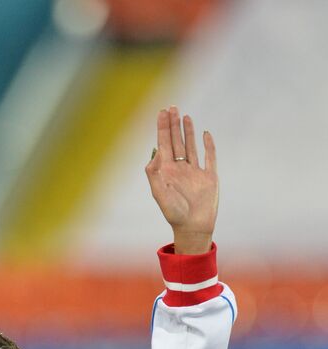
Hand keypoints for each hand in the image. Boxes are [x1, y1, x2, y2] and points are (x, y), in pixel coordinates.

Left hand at [145, 106, 217, 254]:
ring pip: (190, 146)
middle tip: (172, 107)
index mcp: (167, 171)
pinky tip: (205, 134)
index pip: (164, 144)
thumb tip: (154, 153)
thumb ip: (154, 174)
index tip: (162, 112)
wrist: (193, 227)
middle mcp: (180, 169)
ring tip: (185, 116)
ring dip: (187, 131)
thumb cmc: (174, 213)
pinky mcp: (209, 176)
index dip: (162, 128)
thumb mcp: (160, 194)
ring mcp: (195, 172)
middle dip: (173, 124)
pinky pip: (209, 157)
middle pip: (176, 141)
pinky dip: (208, 145)